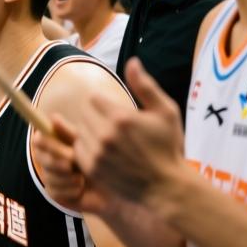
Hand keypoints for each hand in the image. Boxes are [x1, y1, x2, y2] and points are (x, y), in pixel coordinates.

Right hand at [31, 114, 110, 214]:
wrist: (118, 187)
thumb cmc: (105, 161)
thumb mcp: (90, 144)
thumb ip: (70, 134)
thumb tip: (53, 118)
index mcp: (56, 144)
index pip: (39, 140)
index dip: (45, 142)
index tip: (60, 145)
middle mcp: (50, 159)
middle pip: (40, 156)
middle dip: (56, 160)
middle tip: (71, 162)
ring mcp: (51, 177)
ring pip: (48, 175)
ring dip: (66, 177)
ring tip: (82, 178)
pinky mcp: (55, 194)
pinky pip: (54, 191)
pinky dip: (69, 190)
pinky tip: (81, 189)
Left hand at [71, 59, 189, 208]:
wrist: (166, 185)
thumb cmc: (168, 146)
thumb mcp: (166, 112)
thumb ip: (145, 86)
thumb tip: (132, 61)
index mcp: (121, 117)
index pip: (93, 99)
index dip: (105, 105)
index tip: (118, 114)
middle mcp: (105, 134)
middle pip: (84, 114)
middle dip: (96, 118)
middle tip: (114, 128)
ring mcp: (97, 153)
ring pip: (79, 132)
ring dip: (90, 133)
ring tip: (111, 141)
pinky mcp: (91, 169)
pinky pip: (77, 150)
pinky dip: (87, 150)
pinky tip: (105, 153)